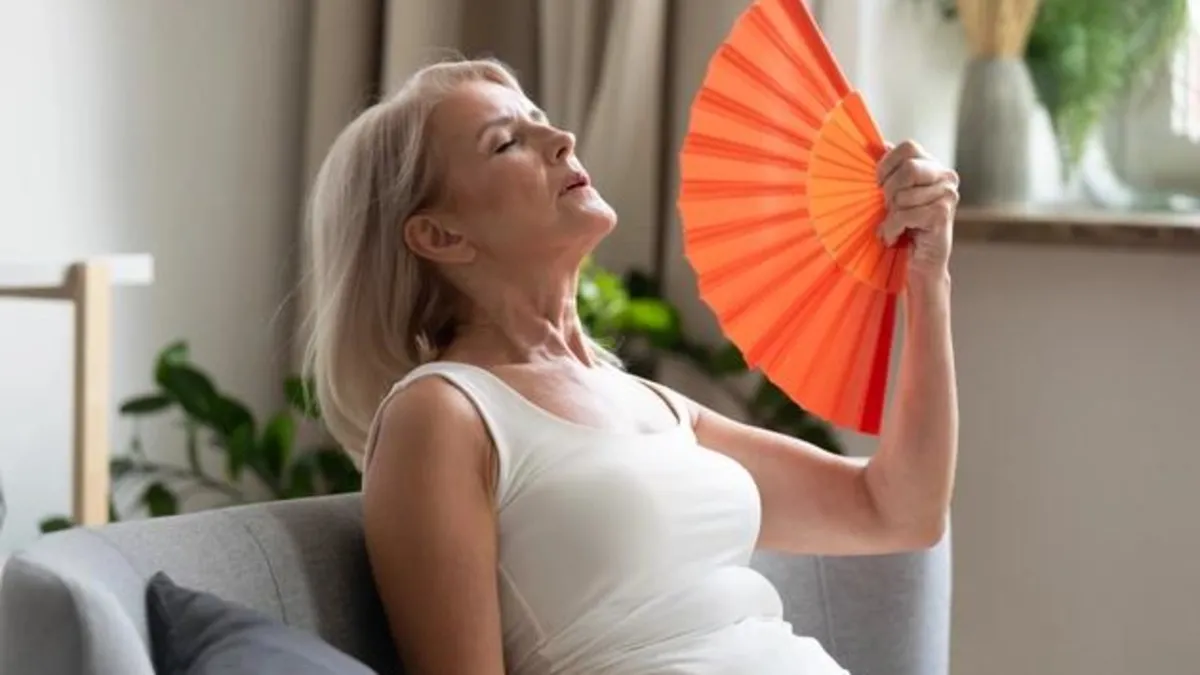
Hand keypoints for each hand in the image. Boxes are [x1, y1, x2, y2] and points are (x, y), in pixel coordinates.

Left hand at [875, 140, 958, 282]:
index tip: (879, 184)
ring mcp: (947, 195)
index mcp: (933, 166)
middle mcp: (946, 176)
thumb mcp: (893, 194)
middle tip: (888, 207)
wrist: (919, 264)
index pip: (908, 147)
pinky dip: (892, 229)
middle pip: (908, 168)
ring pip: (902, 195)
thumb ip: (890, 170)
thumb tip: (878, 143)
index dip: (887, 165)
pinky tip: (897, 236)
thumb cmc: (903, 227)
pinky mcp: (942, 214)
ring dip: (890, 216)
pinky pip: (904, 214)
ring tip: (896, 226)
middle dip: (888, 191)